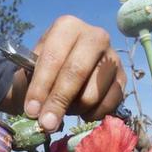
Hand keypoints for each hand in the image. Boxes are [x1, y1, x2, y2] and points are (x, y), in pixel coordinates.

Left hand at [24, 15, 125, 131]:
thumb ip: (28, 89)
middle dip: (58, 102)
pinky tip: (82, 111)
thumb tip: (38, 115)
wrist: (63, 72)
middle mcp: (95, 35)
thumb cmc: (42, 71)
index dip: (40, 87)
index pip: (53, 58)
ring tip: (65, 106)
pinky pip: (109, 105)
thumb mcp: (27, 72)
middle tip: (46, 124)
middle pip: (76, 72)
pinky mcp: (123, 78)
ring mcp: (112, 57)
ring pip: (92, 93)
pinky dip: (92, 114)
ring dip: (74, 108)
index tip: (31, 111)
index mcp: (67, 26)